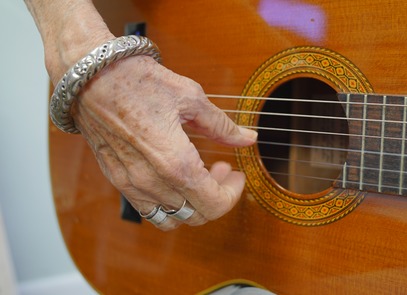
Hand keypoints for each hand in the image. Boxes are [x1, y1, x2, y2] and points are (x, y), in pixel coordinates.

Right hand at [73, 55, 256, 230]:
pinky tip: (174, 177)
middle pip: (197, 216)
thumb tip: (248, 139)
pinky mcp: (117, 180)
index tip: (237, 175)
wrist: (91, 75)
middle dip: (217, 196)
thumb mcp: (191, 98)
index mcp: (175, 163)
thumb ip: (222, 126)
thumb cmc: (139, 81)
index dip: (233, 193)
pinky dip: (169, 204)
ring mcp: (131, 184)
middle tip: (221, 168)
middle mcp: (151, 181)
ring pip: (173, 219)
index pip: (214, 204)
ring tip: (198, 174)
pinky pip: (148, 210)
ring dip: (193, 203)